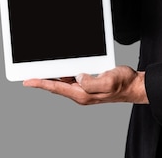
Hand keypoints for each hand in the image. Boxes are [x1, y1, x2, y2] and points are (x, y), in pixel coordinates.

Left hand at [23, 66, 148, 104]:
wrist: (133, 86)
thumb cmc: (123, 84)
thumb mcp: (108, 81)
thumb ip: (91, 82)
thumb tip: (78, 77)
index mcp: (83, 94)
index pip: (57, 88)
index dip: (41, 83)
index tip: (28, 81)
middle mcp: (81, 93)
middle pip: (56, 85)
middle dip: (43, 79)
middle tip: (29, 73)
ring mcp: (84, 89)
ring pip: (63, 81)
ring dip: (52, 75)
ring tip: (40, 68)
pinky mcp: (88, 84)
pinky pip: (71, 78)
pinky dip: (63, 72)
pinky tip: (60, 67)